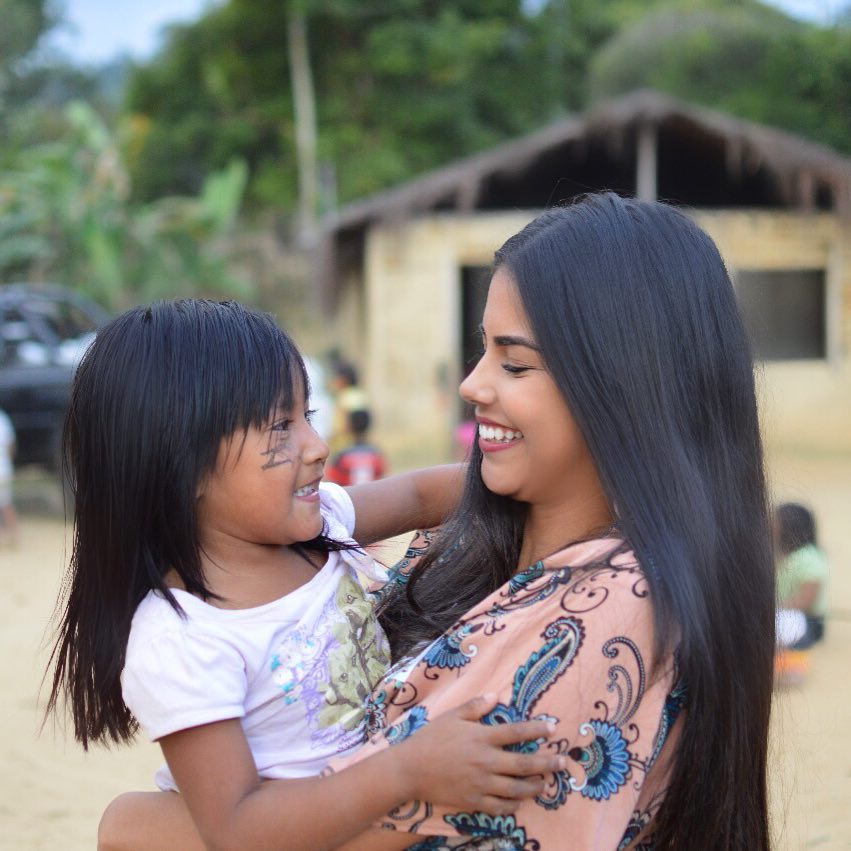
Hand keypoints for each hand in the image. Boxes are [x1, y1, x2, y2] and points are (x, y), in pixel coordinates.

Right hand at [395, 693, 561, 814]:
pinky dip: (513, 805)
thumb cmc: (431, 739)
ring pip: (516, 788)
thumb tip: (497, 696)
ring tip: (545, 783)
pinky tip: (519, 801)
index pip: (516, 732)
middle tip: (562, 763)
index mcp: (481, 737)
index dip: (537, 730)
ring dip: (535, 786)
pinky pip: (500, 807)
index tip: (552, 729)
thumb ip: (476, 706)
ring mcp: (481, 783)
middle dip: (546, 763)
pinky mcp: (474, 801)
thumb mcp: (452, 716)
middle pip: (524, 763)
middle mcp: (485, 761)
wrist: (410, 770)